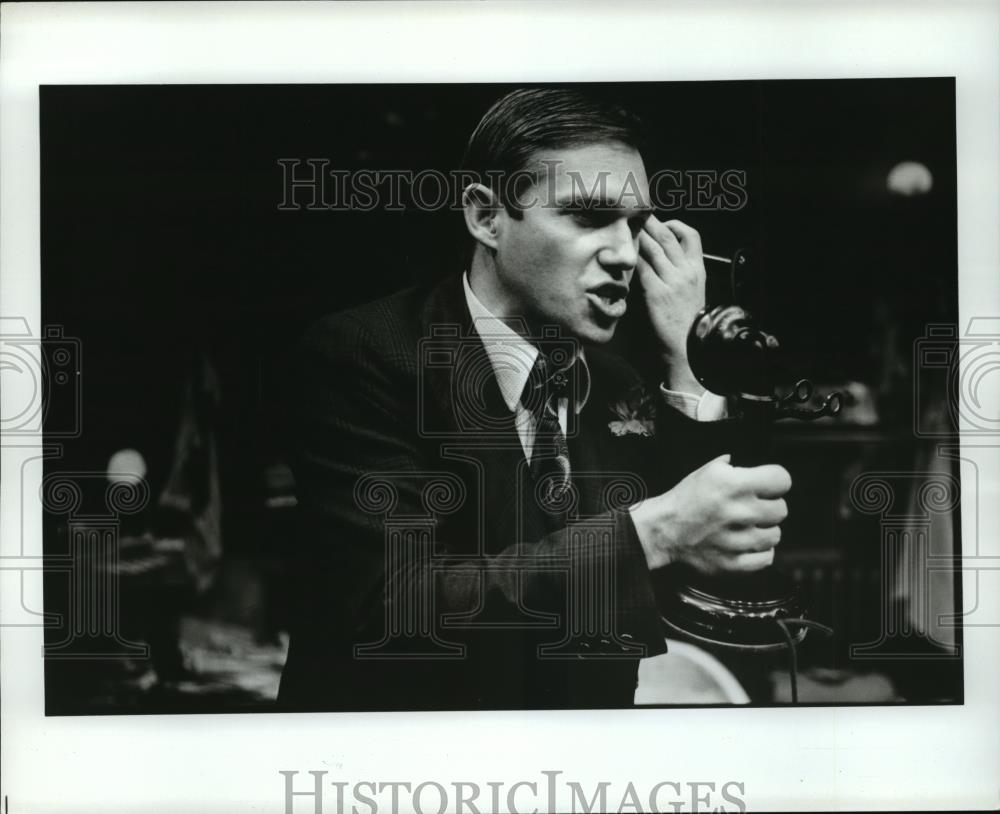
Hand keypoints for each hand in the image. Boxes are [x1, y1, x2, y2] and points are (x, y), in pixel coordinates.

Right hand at [630, 454, 790, 573]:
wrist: (663, 530)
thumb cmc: (684, 500)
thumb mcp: (706, 471)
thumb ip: (732, 466)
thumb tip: (749, 466)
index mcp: (733, 484)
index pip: (782, 480)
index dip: (775, 481)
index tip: (768, 486)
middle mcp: (739, 512)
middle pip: (781, 509)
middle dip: (768, 506)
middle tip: (752, 508)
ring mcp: (737, 540)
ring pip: (776, 535)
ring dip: (764, 531)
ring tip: (747, 527)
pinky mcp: (733, 563)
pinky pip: (766, 558)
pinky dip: (759, 552)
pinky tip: (747, 544)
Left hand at [636, 216, 705, 391]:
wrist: (688, 347)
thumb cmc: (686, 324)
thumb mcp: (691, 294)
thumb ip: (679, 276)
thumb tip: (661, 262)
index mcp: (698, 270)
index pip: (691, 236)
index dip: (674, 224)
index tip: (660, 222)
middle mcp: (687, 271)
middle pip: (668, 236)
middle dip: (650, 222)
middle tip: (634, 214)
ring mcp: (672, 281)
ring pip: (654, 247)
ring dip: (638, 234)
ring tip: (623, 226)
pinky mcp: (657, 292)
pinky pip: (642, 267)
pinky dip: (631, 257)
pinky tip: (621, 253)